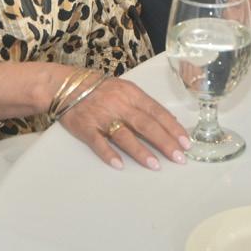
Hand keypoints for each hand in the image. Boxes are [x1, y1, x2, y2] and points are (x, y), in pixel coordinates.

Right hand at [58, 74, 189, 170]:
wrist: (65, 85)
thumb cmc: (99, 88)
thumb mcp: (124, 89)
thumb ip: (143, 105)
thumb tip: (168, 123)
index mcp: (130, 93)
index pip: (156, 111)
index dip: (172, 127)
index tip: (186, 142)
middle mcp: (118, 104)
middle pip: (145, 124)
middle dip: (164, 142)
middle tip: (179, 158)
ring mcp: (101, 116)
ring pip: (124, 135)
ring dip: (140, 151)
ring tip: (155, 165)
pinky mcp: (85, 127)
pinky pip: (98, 142)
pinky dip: (108, 153)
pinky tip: (119, 165)